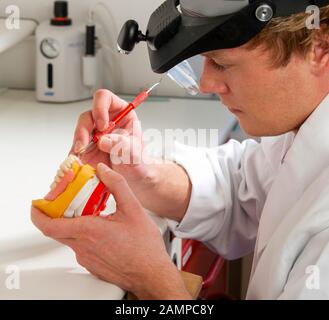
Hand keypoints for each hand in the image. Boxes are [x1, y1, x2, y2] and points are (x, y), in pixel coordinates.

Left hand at [31, 163, 190, 298]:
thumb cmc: (144, 247)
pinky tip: (101, 230)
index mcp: (90, 231)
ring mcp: (86, 258)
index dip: (38, 214)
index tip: (37, 204)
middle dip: (56, 214)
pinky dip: (83, 235)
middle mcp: (83, 247)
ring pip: (70, 238)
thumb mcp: (133, 209)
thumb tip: (103, 170)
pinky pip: (80, 247)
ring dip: (73, 224)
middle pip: (56, 230)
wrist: (151, 274)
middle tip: (67, 201)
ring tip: (92, 213)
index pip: (49, 225)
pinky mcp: (92, 265)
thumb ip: (117, 185)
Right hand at [71, 89, 150, 183]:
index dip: (100, 108)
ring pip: (79, 133)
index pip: (105, 98)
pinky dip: (75, 157)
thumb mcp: (135, 153)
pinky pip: (75, 149)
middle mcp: (104, 121)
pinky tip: (78, 164)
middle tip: (85, 145)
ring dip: (77, 145)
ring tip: (81, 158)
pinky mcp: (85, 148)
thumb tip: (103, 140)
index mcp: (120, 113)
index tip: (102, 126)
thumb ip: (122, 145)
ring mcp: (93, 135)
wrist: (134, 176)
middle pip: (87, 117)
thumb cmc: (137, 160)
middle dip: (83, 131)